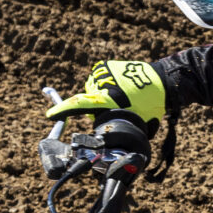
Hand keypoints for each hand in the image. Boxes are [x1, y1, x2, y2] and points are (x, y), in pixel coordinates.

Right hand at [47, 60, 166, 126]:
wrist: (161, 81)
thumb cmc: (152, 105)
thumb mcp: (139, 125)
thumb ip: (123, 134)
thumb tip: (115, 147)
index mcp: (108, 99)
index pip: (79, 104)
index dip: (63, 110)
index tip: (51, 114)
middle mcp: (102, 84)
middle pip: (90, 103)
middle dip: (99, 110)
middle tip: (120, 109)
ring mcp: (103, 73)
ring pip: (93, 91)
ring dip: (103, 96)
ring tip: (123, 96)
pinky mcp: (105, 65)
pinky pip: (98, 80)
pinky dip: (105, 85)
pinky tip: (120, 87)